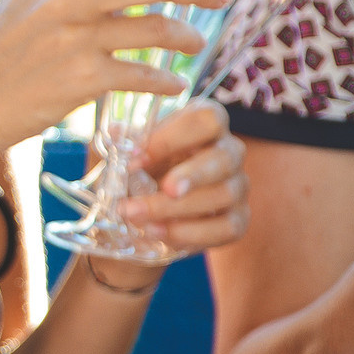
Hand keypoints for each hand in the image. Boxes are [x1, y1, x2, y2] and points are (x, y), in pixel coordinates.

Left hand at [114, 98, 248, 255]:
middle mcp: (228, 152)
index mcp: (204, 125)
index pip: (207, 120)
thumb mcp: (126, 153)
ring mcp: (236, 187)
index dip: (173, 138)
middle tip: (165, 189)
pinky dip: (190, 233)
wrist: (144, 211)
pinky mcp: (237, 220)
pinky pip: (227, 228)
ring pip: (224, 194)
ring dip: (177, 208)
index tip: (136, 158)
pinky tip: (157, 232)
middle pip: (226, 157)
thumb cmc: (140, 171)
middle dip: (193, 175)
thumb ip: (123, 142)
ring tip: (137, 215)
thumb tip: (116, 132)